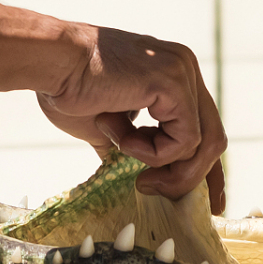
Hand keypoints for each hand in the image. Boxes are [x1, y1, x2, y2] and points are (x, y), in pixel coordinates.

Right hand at [36, 24, 227, 211]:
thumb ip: (132, 144)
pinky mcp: (174, 84)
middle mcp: (186, 69)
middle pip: (213, 138)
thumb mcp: (107, 126)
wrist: (49, 61)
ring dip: (164, 165)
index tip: (205, 202)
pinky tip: (121, 138)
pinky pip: (184, 140)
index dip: (204, 167)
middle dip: (192, 176)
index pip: (205, 126)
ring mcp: (183, 73)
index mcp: (174, 73)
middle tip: (153, 189)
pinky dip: (153, 152)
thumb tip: (141, 178)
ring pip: (203, 144)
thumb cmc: (67, 88)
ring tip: (126, 155)